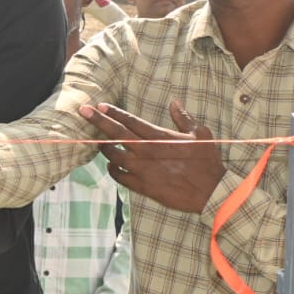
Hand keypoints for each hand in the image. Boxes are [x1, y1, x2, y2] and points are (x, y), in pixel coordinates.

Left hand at [80, 100, 223, 213]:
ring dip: (104, 148)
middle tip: (82, 111)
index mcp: (159, 137)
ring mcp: (142, 169)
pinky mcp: (142, 186)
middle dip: (97, 121)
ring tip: (100, 143)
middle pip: (116, 133)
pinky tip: (112, 166)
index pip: (130, 121)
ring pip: (113, 155)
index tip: (99, 106)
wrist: (211, 192)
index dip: (113, 112)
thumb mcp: (200, 134)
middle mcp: (146, 151)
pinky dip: (113, 170)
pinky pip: (119, 176)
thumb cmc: (207, 162)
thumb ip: (184, 118)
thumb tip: (174, 102)